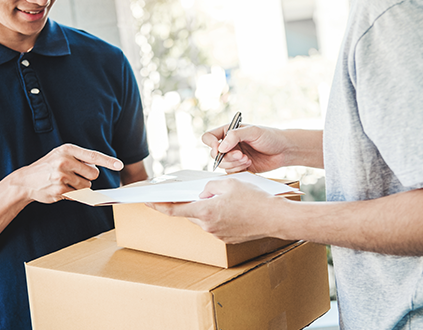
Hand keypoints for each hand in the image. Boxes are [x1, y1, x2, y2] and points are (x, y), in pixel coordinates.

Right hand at [10, 143, 123, 202]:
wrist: (25, 181)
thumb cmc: (48, 167)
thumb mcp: (61, 155)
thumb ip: (80, 159)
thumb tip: (99, 169)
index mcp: (67, 150)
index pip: (93, 156)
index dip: (108, 161)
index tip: (120, 165)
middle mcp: (65, 161)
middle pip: (94, 174)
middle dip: (88, 177)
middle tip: (73, 175)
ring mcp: (62, 176)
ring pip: (87, 186)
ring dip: (80, 187)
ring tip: (64, 182)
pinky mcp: (60, 190)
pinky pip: (78, 194)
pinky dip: (73, 194)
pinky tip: (60, 189)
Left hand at [148, 178, 283, 242]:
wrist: (275, 218)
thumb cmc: (254, 199)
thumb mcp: (229, 183)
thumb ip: (210, 185)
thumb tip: (204, 192)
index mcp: (205, 211)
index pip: (174, 210)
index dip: (158, 206)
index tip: (147, 201)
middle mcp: (209, 226)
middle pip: (191, 213)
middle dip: (191, 203)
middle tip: (197, 192)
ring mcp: (219, 234)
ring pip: (205, 218)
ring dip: (208, 208)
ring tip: (226, 198)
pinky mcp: (228, 238)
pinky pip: (217, 224)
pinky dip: (219, 215)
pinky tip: (233, 208)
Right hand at [203, 124, 288, 172]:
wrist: (284, 150)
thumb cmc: (271, 137)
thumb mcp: (253, 131)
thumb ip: (235, 136)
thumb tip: (220, 147)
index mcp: (228, 132)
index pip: (209, 137)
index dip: (211, 144)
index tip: (220, 149)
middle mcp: (229, 144)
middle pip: (214, 154)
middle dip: (227, 157)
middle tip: (242, 155)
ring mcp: (234, 156)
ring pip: (222, 165)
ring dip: (234, 164)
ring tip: (247, 159)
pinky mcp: (239, 167)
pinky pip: (231, 172)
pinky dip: (238, 169)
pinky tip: (249, 164)